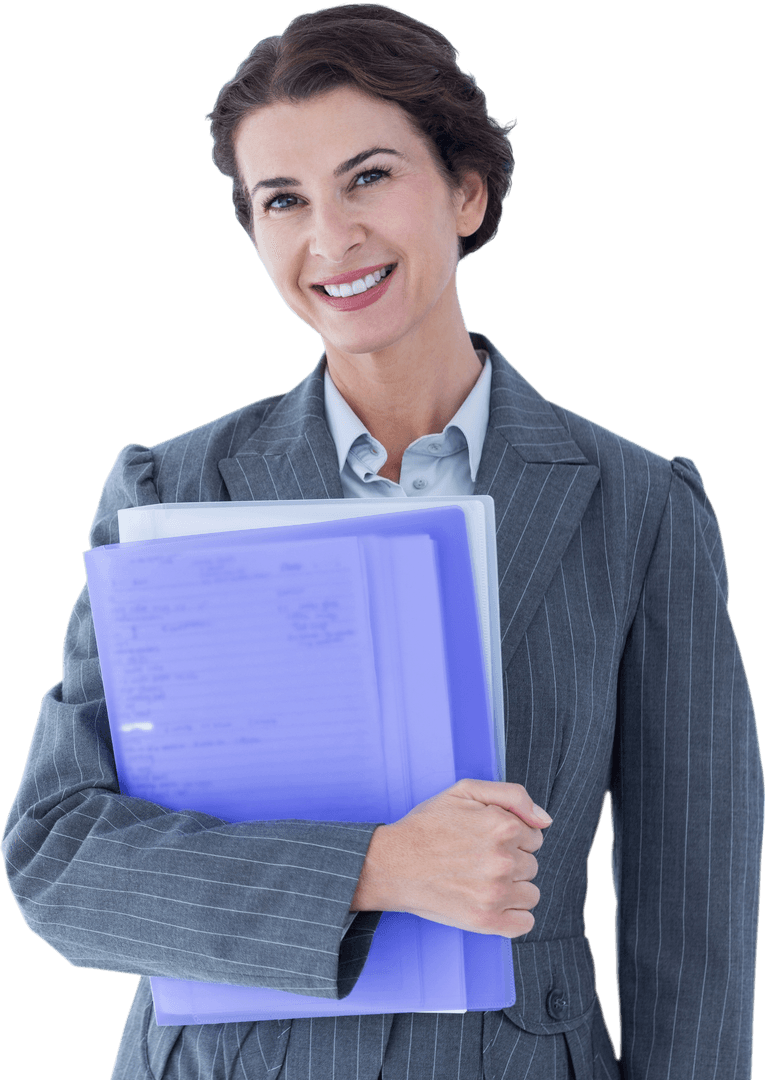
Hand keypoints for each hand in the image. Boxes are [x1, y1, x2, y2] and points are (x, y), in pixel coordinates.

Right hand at [351, 778, 551, 937]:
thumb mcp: (465, 790)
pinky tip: (492, 903)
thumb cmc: (427, 825)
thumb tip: (545, 820)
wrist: (392, 863)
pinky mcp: (486, 921)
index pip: (534, 837)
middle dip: (512, 861)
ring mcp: (496, 893)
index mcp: (503, 826)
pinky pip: (525, 923)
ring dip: (513, 888)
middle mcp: (503, 861)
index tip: (488, 840)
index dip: (512, 837)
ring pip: (531, 893)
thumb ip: (512, 795)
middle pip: (532, 865)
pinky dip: (514, 916)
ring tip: (482, 881)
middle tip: (479, 859)